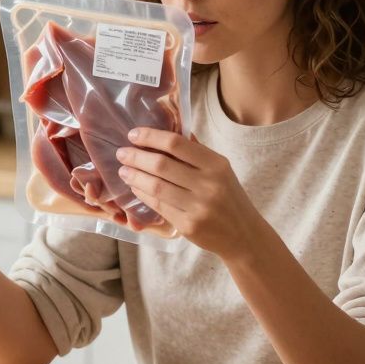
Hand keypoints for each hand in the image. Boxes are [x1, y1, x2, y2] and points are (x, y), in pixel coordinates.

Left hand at [115, 127, 271, 259]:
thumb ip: (196, 152)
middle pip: (161, 164)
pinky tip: (136, 188)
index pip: (176, 143)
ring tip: (124, 170)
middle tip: (121, 153)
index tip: (133, 134)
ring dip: (135, 176)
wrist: (243, 234)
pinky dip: (142, 195)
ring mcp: (198, 207)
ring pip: (156, 186)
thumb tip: (168, 129)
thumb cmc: (228, 197)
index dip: (150, 136)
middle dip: (136, 157)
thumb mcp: (220, 170)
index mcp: (216, 164)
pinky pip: (158, 206)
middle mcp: (208, 184)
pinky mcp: (188, 226)